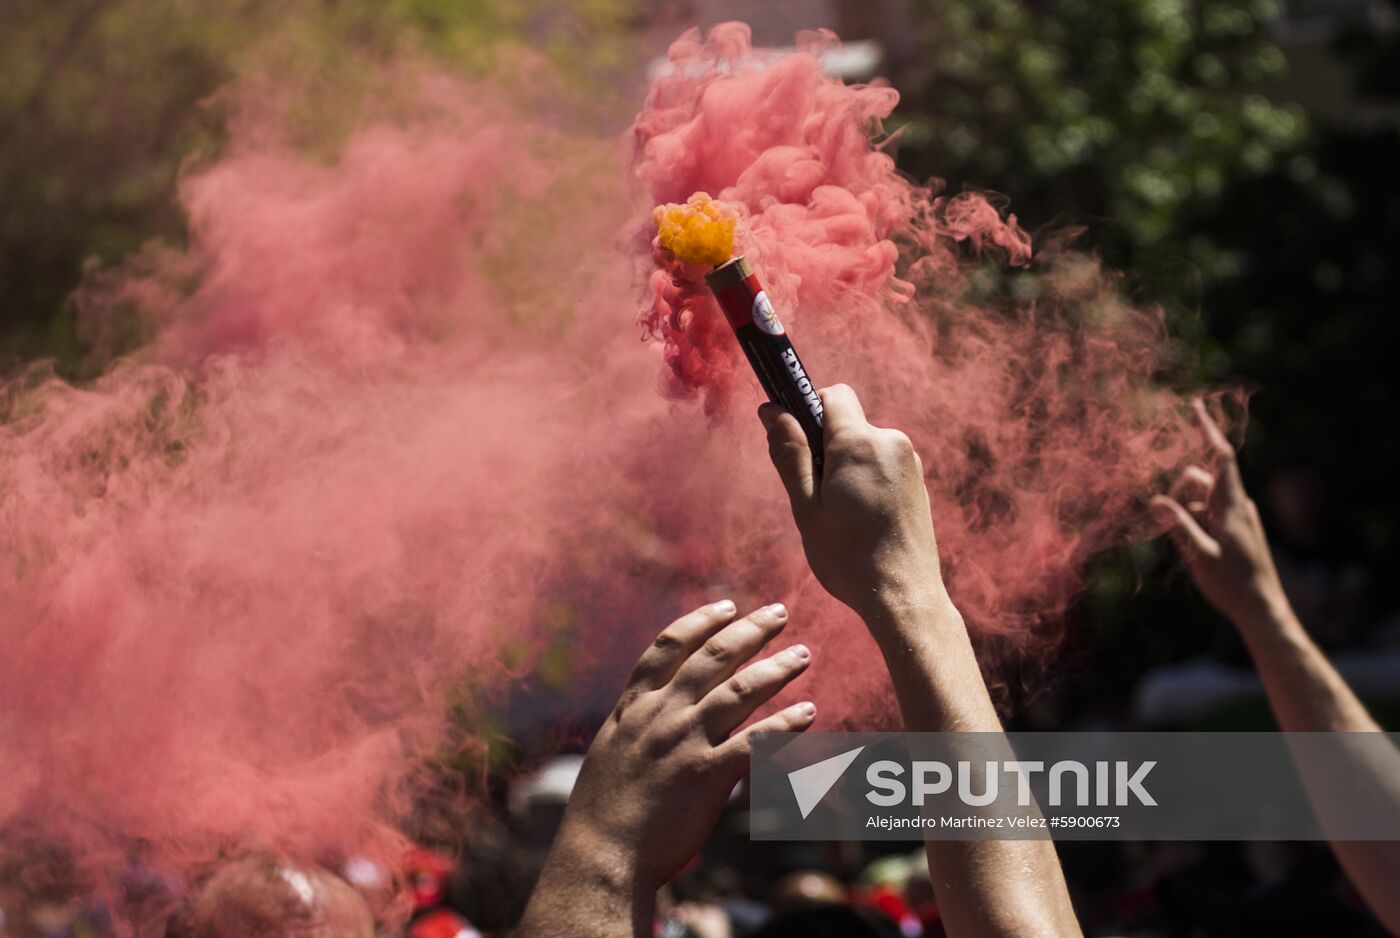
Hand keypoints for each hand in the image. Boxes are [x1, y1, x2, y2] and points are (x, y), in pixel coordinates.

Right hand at [556, 601, 815, 893]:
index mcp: (633, 707)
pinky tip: (808, 713)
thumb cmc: (602, 816)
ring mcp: (684, 742)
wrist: (600, 857)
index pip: (668, 647)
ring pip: (740, 691)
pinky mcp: (707, 775)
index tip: (726, 605)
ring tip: (803, 654)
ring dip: (777, 668)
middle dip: (750, 630)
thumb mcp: (610, 754)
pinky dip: (786, 725)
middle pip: (712, 658)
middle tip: (779, 613)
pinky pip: (756, 742)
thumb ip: (635, 728)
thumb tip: (651, 713)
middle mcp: (660, 715)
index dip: (700, 622)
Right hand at [760, 385, 944, 622]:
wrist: (903, 596)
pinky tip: (861, 521)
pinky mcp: (917, 482)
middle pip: (846, 424)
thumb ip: (789, 454)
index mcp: (860, 443)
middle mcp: (891, 443)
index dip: (807, 408)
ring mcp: (910, 462)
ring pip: (863, 447)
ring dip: (844, 468)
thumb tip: (773, 411)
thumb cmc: (848, 557)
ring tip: (840, 516)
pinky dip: (865, 481)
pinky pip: (881, 465)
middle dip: (824, 447)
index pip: (832, 395)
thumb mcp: (806, 507)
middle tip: (815, 495)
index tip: (793, 440)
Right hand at [1150, 400, 1287, 627]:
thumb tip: (1156, 500)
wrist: (1262, 607)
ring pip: (1203, 496)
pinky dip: (1195, 520)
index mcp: (1232, 506)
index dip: (1207, 430)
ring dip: (1186, 509)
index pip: (1221, 457)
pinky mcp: (1237, 528)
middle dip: (1180, 488)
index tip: (1195, 407)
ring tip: (1185, 543)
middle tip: (1169, 521)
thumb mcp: (1200, 556)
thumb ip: (1179, 526)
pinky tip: (1194, 548)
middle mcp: (1238, 505)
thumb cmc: (1232, 584)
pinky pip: (1208, 512)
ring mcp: (1238, 516)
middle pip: (1202, 477)